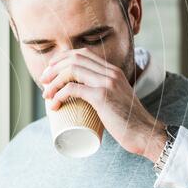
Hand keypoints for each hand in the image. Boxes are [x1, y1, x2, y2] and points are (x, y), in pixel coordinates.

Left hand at [40, 48, 166, 160]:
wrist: (144, 133)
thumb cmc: (127, 122)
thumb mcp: (115, 100)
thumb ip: (103, 94)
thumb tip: (83, 99)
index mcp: (112, 70)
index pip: (82, 54)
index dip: (62, 59)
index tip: (50, 72)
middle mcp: (110, 72)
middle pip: (74, 59)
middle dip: (53, 68)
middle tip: (43, 83)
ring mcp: (107, 83)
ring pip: (71, 71)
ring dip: (53, 81)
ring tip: (46, 95)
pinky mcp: (102, 97)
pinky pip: (73, 89)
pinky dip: (59, 95)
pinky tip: (54, 104)